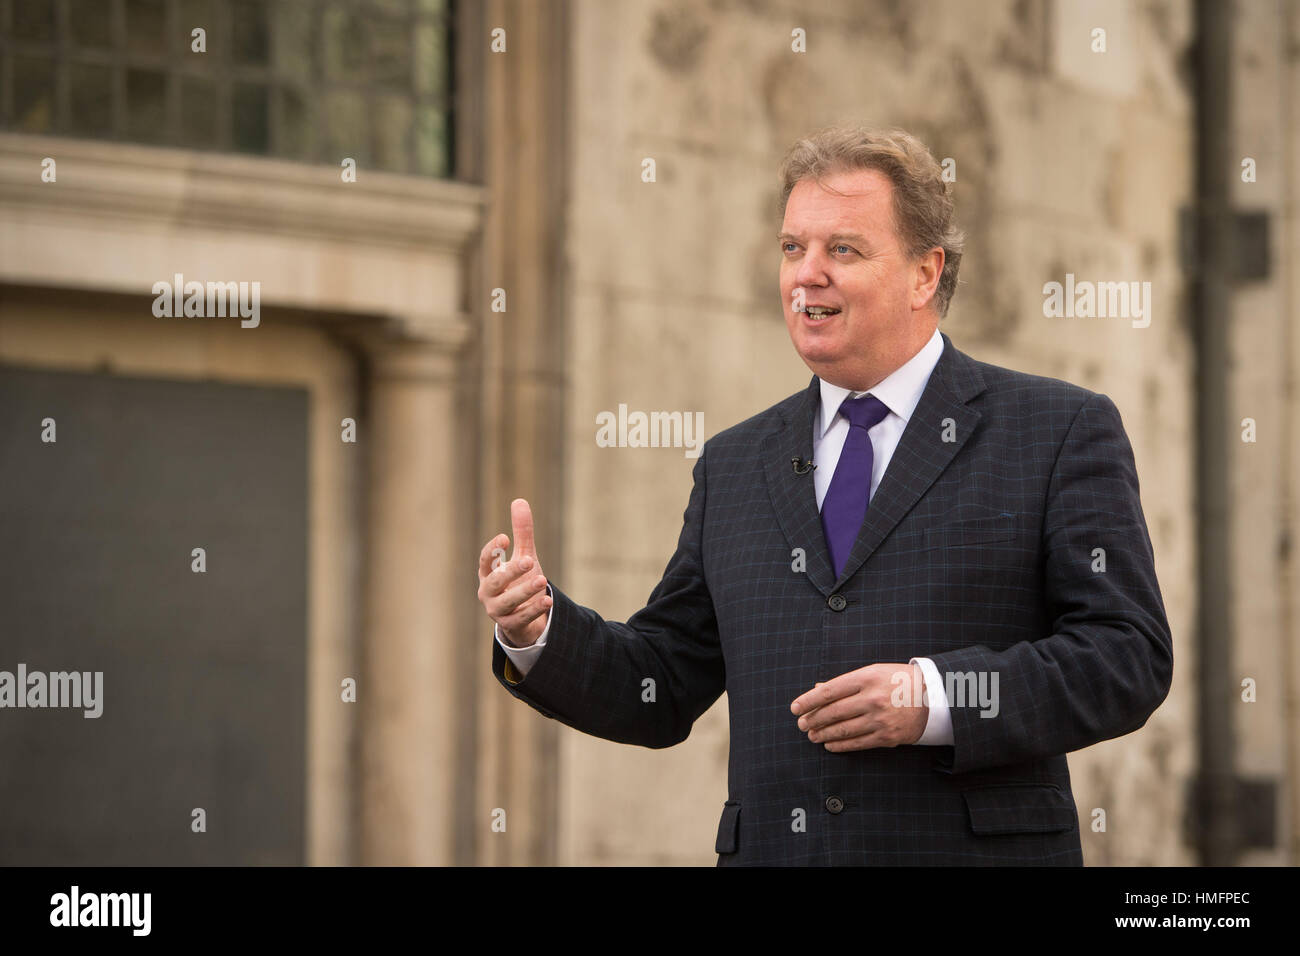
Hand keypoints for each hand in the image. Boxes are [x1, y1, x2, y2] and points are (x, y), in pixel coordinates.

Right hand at [476, 498, 551, 646]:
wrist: (525, 616)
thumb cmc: (519, 581)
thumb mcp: (523, 555)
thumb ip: (522, 532)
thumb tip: (519, 501)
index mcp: (488, 573)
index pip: (485, 560)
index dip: (492, 550)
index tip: (504, 537)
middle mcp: (488, 592)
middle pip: (495, 581)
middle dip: (511, 571)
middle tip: (529, 560)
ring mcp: (497, 610)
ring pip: (507, 601)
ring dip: (524, 591)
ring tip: (542, 580)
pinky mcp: (510, 625)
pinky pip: (521, 618)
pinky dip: (534, 609)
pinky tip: (548, 600)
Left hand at [790, 663, 928, 750]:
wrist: (933, 697)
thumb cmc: (897, 681)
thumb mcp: (873, 672)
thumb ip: (845, 682)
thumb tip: (817, 690)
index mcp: (866, 678)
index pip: (829, 691)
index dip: (808, 701)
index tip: (795, 708)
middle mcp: (872, 698)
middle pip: (833, 712)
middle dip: (813, 720)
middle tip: (802, 725)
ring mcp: (880, 719)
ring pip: (843, 730)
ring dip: (823, 734)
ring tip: (812, 735)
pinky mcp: (887, 737)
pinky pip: (857, 743)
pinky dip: (840, 745)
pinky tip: (829, 744)